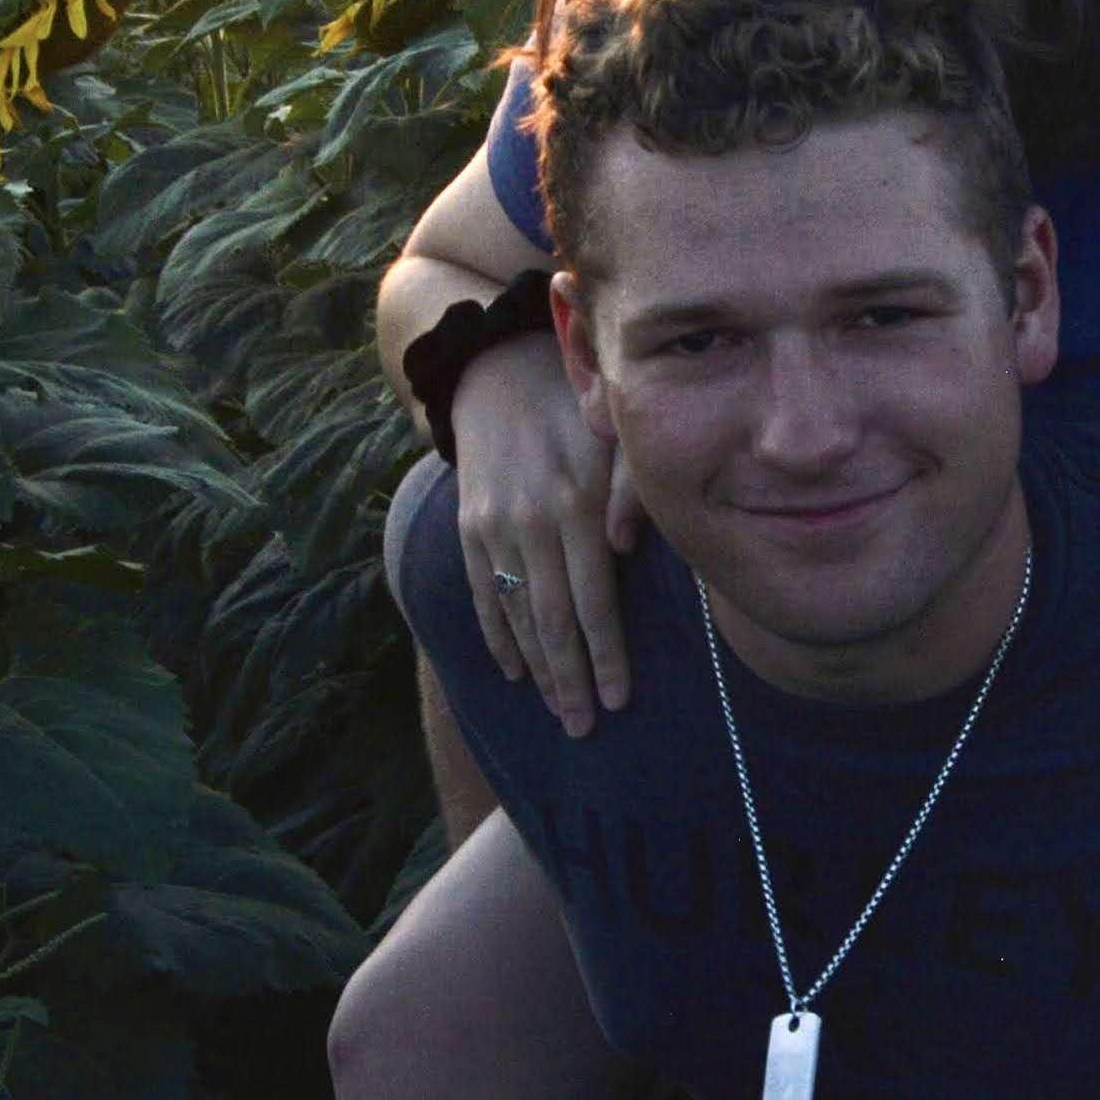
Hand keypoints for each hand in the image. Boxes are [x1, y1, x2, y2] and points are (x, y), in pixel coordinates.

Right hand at [448, 332, 644, 735]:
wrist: (499, 370)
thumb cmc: (578, 407)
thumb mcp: (617, 435)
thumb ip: (631, 489)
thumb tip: (627, 548)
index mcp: (576, 504)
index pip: (594, 600)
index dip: (606, 655)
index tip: (619, 701)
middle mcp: (531, 522)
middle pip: (553, 621)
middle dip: (571, 680)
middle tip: (584, 729)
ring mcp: (493, 527)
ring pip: (516, 615)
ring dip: (537, 670)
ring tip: (557, 713)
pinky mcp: (468, 526)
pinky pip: (483, 594)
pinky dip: (497, 636)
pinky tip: (514, 672)